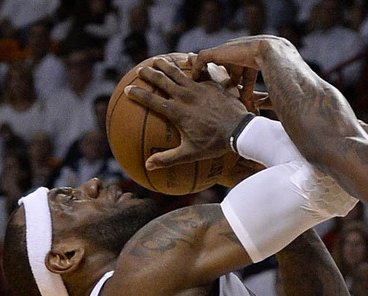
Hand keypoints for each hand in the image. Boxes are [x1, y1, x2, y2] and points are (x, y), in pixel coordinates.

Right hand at [125, 57, 251, 169]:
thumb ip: (168, 159)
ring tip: (157, 60)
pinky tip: (190, 57)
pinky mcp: (212, 84)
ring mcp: (199, 88)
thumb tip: (148, 166)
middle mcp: (185, 96)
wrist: (240, 130)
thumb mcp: (190, 154)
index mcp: (177, 112)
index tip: (127, 90)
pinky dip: (193, 63)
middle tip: (140, 71)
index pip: (151, 100)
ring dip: (166, 65)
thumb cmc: (215, 144)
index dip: (138, 94)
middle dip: (148, 74)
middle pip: (162, 80)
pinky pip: (201, 69)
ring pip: (178, 72)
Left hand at [189, 36, 290, 106]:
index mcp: (257, 58)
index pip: (247, 69)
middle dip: (228, 77)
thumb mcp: (272, 88)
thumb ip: (265, 98)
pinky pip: (203, 57)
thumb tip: (257, 106)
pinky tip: (193, 77)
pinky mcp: (220, 51)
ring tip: (200, 82)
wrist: (274, 56)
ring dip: (210, 71)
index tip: (240, 93)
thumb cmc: (279, 74)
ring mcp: (231, 49)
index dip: (243, 81)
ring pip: (216, 58)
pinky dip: (197, 66)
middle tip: (222, 91)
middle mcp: (243, 51)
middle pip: (233, 63)